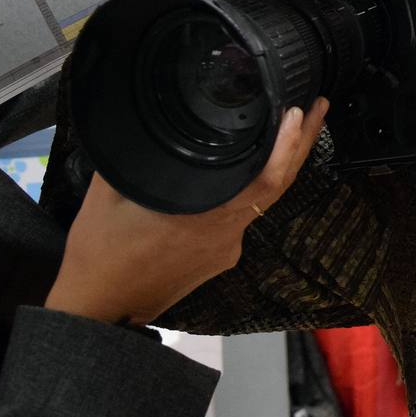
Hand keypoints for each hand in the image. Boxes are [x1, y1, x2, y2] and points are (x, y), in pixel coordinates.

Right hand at [44, 99, 328, 325]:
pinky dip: (253, 187)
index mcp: (206, 216)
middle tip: (318, 105)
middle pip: (277, 184)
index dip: (289, 146)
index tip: (301, 113)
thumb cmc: (99, 256)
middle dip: (301, 143)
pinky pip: (242, 216)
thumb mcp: (107, 194)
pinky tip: (250, 168)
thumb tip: (141, 123)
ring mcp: (225, 249)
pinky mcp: (217, 258)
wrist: (97, 311)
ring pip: (262, 200)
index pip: (268, 180)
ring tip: (293, 127)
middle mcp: (226, 235)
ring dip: (280, 164)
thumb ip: (133, 155)